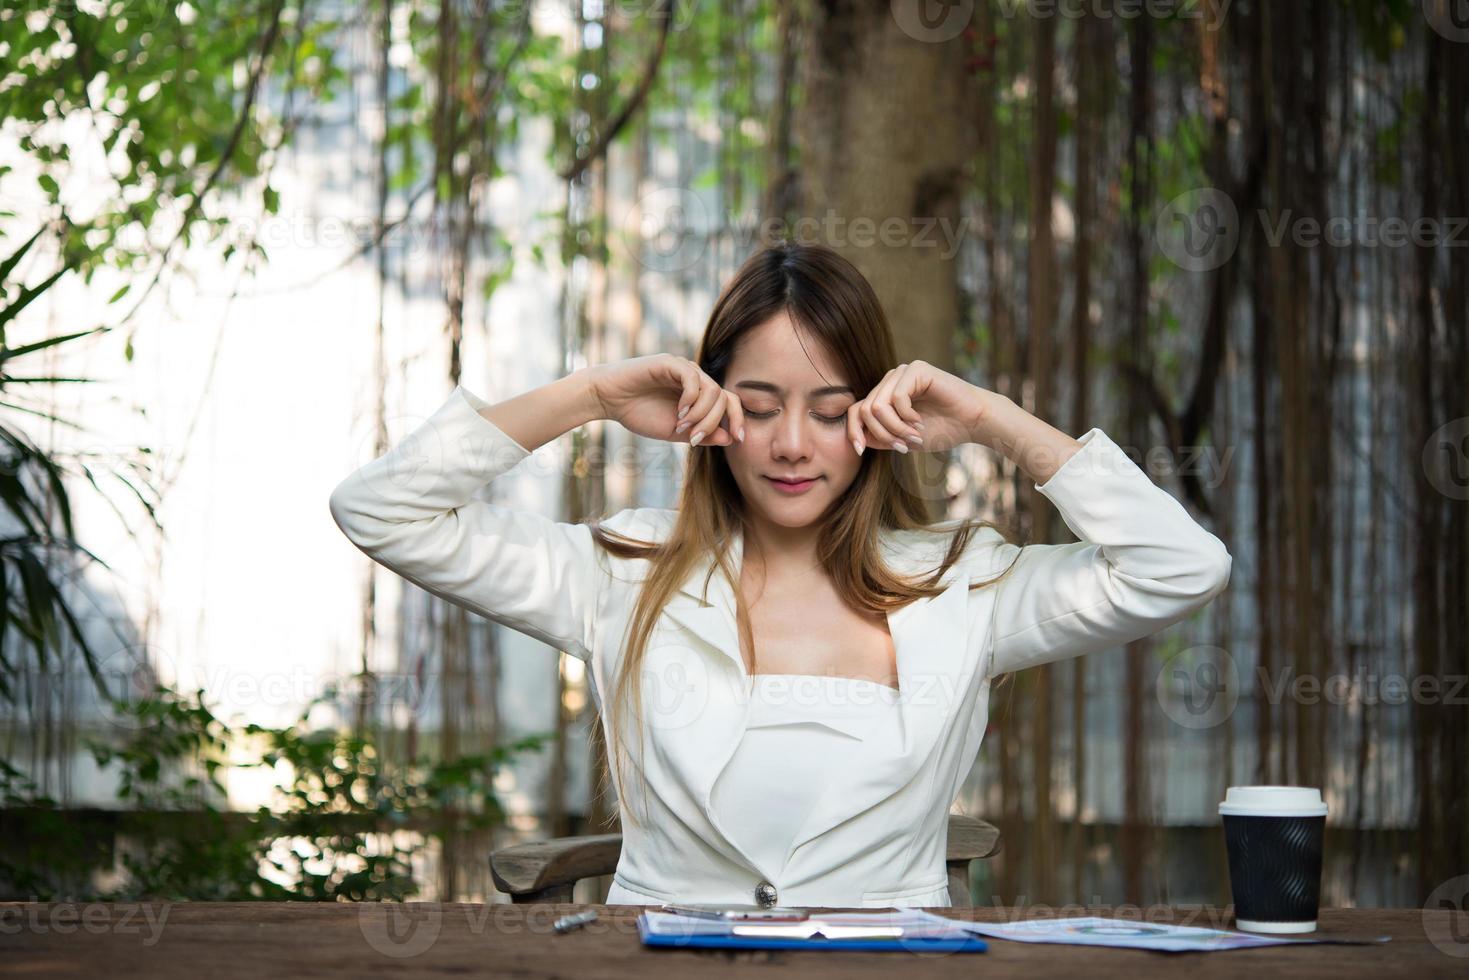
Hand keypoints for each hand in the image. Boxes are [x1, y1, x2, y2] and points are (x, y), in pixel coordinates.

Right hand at [585, 354, 744, 446]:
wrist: (608, 400)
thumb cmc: (639, 414)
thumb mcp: (676, 432)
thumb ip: (702, 434)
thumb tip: (730, 438)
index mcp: (699, 395)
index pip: (730, 402)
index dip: (738, 420)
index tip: (738, 441)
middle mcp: (696, 379)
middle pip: (725, 397)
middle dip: (715, 422)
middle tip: (695, 438)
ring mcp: (684, 369)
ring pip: (712, 390)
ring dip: (701, 414)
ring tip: (682, 426)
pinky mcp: (670, 363)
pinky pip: (694, 378)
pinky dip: (691, 399)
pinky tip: (679, 412)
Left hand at [846, 360, 993, 454]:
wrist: (972, 423)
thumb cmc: (942, 430)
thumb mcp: (902, 438)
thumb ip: (880, 437)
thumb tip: (857, 438)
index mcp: (885, 395)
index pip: (856, 410)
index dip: (853, 431)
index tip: (860, 451)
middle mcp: (890, 380)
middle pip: (865, 411)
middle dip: (883, 434)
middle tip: (903, 447)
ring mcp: (902, 373)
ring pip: (878, 406)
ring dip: (895, 428)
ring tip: (914, 436)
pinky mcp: (916, 369)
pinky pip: (897, 397)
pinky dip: (906, 416)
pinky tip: (921, 422)